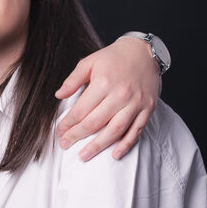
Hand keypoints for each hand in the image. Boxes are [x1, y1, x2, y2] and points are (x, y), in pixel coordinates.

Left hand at [54, 36, 160, 160]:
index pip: (81, 110)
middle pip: (95, 122)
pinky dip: (126, 144)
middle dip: (77, 136)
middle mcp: (120, 94)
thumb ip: (73, 79)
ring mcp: (136, 103)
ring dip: (98, 146)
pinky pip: (137, 130)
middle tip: (65, 145)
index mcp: (104, 82)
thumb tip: (58, 95)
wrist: (145, 51)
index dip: (68, 124)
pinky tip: (115, 154)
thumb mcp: (90, 61)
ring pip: (115, 130)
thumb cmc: (114, 58)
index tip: (59, 132)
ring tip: (84, 156)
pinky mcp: (148, 108)